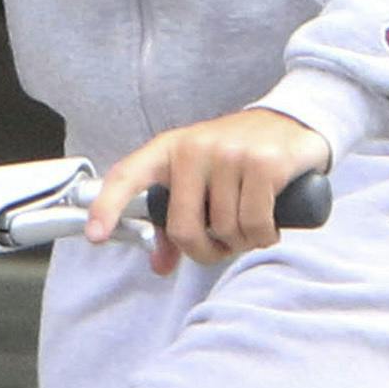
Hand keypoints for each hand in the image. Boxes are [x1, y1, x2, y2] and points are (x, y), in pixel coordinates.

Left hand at [88, 109, 330, 273]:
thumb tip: (159, 265)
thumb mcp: (200, 181)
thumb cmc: (237, 159)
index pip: (128, 176)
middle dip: (206, 251)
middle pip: (184, 228)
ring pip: (225, 230)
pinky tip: (269, 227)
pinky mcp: (263, 162)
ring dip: (242, 243)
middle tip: (223, 246)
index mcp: (169, 149)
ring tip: (251, 228)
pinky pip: (255, 223)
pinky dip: (264, 236)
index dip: (106, 207)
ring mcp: (230, 152)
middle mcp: (194, 147)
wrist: (291, 122)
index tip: (96, 236)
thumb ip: (175, 224)